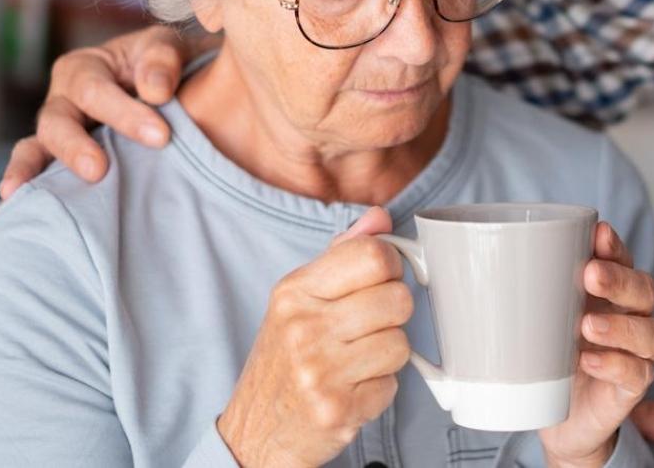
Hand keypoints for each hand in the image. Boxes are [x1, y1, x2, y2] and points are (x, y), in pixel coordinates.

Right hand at [0, 25, 212, 197]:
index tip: (161, 136)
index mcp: (84, 68)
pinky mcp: (59, 163)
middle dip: (76, 147)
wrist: (172, 89)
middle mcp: (62, 101)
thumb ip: (162, 60)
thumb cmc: (163, 66)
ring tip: (24, 193)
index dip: (124, 113)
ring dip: (36, 171)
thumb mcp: (167, 47)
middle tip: (97, 170)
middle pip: (57, 123)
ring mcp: (57, 134)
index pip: (94, 90)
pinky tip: (10, 210)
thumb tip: (156, 90)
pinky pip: (36, 176)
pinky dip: (26, 189)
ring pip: (36, 150)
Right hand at [218, 208, 411, 467]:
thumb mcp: (299, 299)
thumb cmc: (282, 360)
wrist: (252, 434)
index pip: (373, 255)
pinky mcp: (337, 410)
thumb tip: (380, 218)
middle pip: (397, 299)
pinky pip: (392, 385)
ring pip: (401, 343)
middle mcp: (304, 327)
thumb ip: (342, 255)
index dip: (390, 266)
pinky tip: (351, 389)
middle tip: (366, 328)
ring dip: (387, 355)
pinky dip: (379, 389)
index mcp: (295, 291)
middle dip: (392, 314)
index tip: (379, 280)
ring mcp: (319, 371)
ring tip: (356, 361)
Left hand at [539, 222, 653, 467]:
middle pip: (645, 290)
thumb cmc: (546, 356)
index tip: (598, 233)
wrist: (555, 418)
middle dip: (620, 279)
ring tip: (586, 325)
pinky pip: (639, 374)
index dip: (615, 246)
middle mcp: (629, 318)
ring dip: (622, 326)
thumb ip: (519, 292)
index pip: (622, 260)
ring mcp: (634, 354)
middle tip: (589, 275)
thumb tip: (472, 264)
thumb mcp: (532, 320)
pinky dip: (615, 365)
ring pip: (653, 333)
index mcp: (607, 293)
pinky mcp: (630, 389)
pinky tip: (588, 361)